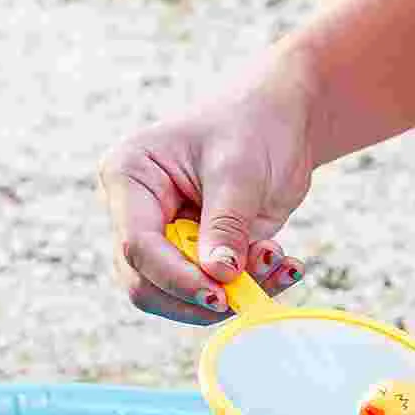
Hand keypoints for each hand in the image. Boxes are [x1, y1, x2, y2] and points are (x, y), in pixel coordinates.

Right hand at [97, 71, 314, 324]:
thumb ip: (226, 225)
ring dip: (230, 293)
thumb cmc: (254, 124)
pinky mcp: (194, 253)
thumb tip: (218, 277)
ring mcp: (163, 236)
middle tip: (249, 294)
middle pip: (145, 282)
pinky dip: (249, 287)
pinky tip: (285, 266)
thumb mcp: (240, 171)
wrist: (282, 118)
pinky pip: (211, 288)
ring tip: (279, 263)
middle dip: (198, 296)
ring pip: (176, 296)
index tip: (220, 294)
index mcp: (129, 176)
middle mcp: (136, 212)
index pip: (137, 245)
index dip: (175, 278)